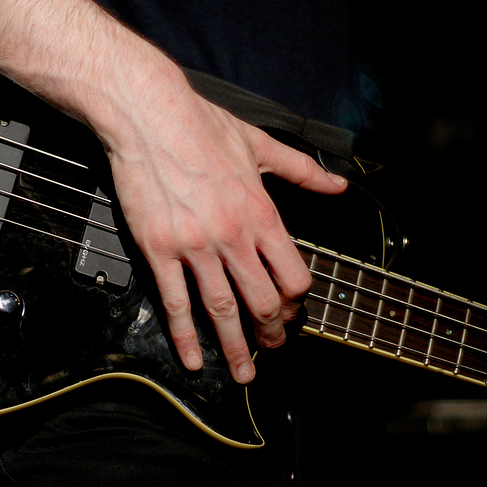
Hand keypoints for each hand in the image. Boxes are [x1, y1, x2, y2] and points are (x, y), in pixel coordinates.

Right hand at [105, 84, 346, 383]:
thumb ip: (303, 170)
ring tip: (243, 372)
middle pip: (263, 301)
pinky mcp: (159, 248)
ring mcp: (195, 245)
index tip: (291, 309)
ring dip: (236, 347)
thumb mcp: (259, 144)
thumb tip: (338, 183)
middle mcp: (233, 235)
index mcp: (261, 212)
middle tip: (272, 348)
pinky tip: (193, 359)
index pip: (293, 274)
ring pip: (222, 309)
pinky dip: (185, 336)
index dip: (297, 301)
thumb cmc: (200, 124)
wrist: (148, 114)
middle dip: (272, 332)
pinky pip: (175, 302)